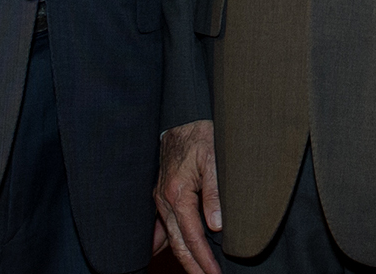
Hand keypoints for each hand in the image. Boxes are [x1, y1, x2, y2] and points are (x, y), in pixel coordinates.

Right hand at [153, 120, 222, 273]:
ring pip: (169, 237)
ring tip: (195, 271)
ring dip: (182, 256)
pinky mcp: (161, 193)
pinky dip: (163, 242)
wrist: (184, 117)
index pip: (193, 237)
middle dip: (193, 266)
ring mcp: (160, 198)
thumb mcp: (214, 160)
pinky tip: (162, 251)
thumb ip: (214, 193)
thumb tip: (216, 226)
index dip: (205, 259)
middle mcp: (164, 200)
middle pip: (178, 243)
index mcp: (178, 195)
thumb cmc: (201, 135)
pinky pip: (159, 225)